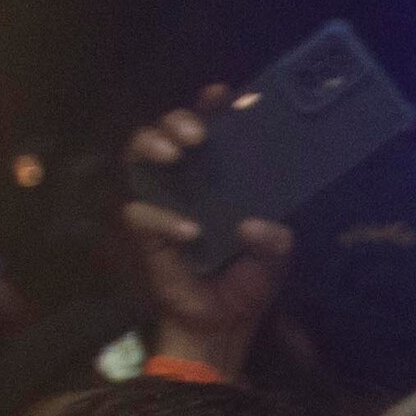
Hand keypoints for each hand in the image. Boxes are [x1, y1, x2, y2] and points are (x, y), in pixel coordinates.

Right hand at [122, 88, 293, 377]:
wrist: (224, 322)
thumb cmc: (248, 279)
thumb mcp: (277, 257)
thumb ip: (277, 239)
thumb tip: (254, 226)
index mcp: (221, 175)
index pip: (212, 127)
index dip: (213, 105)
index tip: (224, 93)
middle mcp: (188, 180)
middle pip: (167, 129)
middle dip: (178, 120)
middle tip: (199, 134)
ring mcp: (162, 201)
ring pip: (138, 156)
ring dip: (152, 145)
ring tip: (176, 154)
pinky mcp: (145, 232)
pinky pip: (140, 213)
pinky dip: (162, 219)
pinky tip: (190, 233)